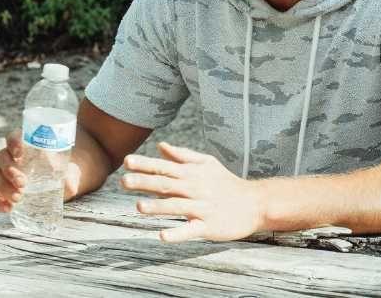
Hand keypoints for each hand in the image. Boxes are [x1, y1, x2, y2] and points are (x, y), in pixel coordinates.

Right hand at [0, 130, 76, 211]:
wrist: (59, 184)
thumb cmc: (62, 171)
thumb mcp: (70, 171)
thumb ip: (71, 176)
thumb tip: (68, 185)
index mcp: (26, 145)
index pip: (14, 137)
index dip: (13, 142)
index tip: (19, 153)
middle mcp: (12, 157)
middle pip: (1, 157)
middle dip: (9, 170)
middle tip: (23, 183)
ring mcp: (5, 173)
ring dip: (2, 186)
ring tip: (17, 198)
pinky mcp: (3, 189)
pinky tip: (7, 208)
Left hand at [120, 141, 265, 241]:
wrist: (257, 203)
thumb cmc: (227, 183)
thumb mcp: (207, 164)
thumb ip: (182, 156)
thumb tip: (161, 145)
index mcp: (192, 174)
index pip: (164, 167)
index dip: (145, 164)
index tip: (126, 161)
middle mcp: (195, 189)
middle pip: (167, 185)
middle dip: (145, 183)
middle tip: (123, 181)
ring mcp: (202, 209)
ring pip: (177, 207)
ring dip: (158, 207)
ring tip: (138, 207)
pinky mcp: (209, 227)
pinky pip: (191, 230)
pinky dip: (177, 233)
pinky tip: (162, 235)